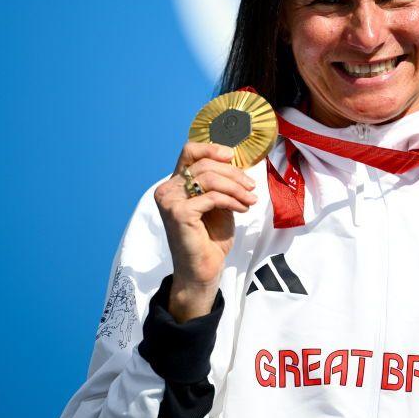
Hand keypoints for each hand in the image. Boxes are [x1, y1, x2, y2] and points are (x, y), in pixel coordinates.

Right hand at [153, 142, 257, 321]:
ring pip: (210, 178)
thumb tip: (235, 160)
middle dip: (233, 174)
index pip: (188, 152)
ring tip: (250, 199)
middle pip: (205, 165)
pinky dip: (232, 200)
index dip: (211, 148)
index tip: (232, 156)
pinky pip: (212, 197)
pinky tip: (243, 209)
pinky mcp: (178, 213)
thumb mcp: (217, 202)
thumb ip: (218, 182)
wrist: (204, 268)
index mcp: (174, 184)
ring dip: (236, 187)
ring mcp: (169, 200)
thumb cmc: (210, 237)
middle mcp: (166, 189)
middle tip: (252, 186)